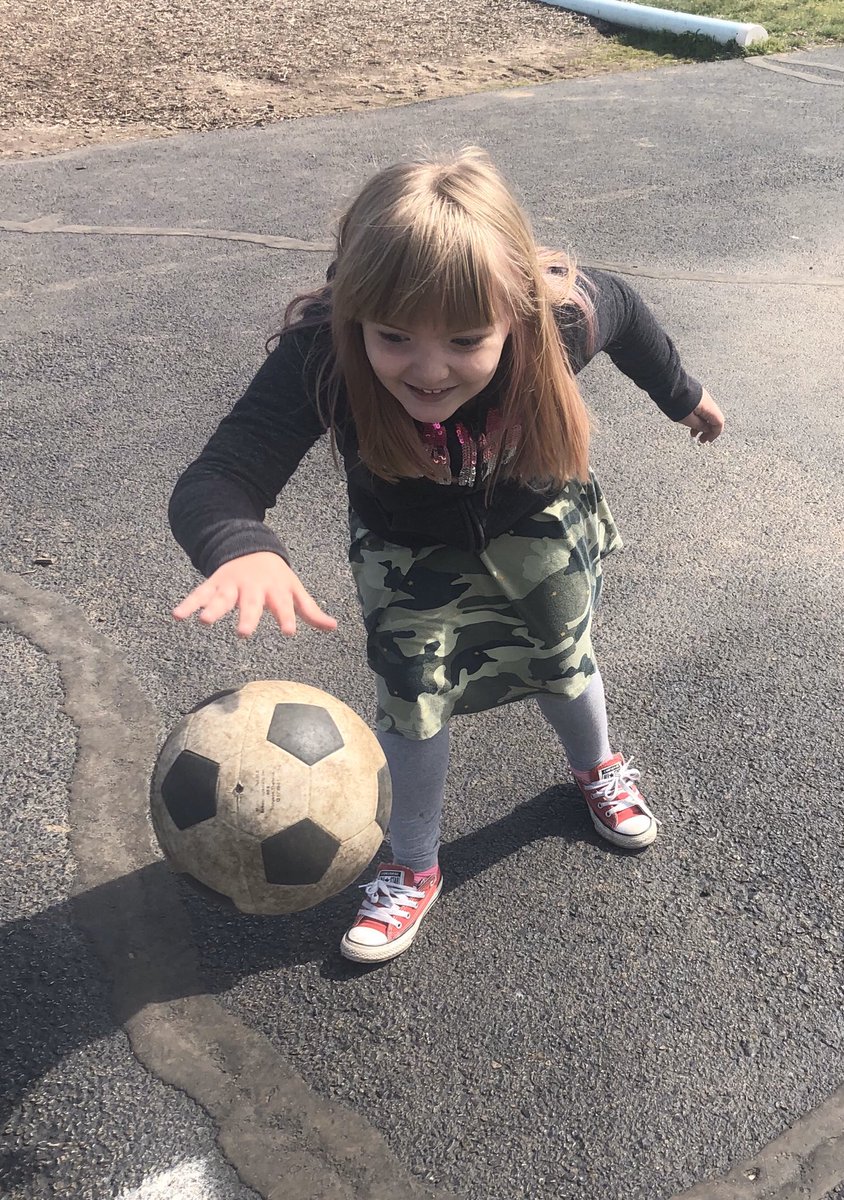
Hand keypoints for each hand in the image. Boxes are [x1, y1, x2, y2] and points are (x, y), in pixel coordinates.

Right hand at [172, 552, 336, 637]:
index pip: (283, 606)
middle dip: (247, 617)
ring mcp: (231, 586)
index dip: (286, 617)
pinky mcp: (214, 584)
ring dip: (213, 608)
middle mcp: (252, 588)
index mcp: (275, 590)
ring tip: (204, 621)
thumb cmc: (276, 576)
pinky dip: (189, 603)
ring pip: (222, 598)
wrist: (250, 546)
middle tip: (243, 633)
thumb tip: (333, 627)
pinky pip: (199, 594)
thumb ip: (310, 611)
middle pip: (250, 604)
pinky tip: (177, 615)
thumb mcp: (295, 589)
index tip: (288, 631)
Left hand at [679, 389, 724, 443]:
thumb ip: (699, 426)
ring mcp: (702, 396)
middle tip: (700, 440)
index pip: (719, 422)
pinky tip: (690, 422)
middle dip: (707, 430)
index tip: (708, 440)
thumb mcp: (688, 420)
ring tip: (692, 434)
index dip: (715, 434)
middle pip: (713, 418)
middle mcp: (708, 401)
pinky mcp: (695, 394)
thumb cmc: (676, 403)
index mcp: (709, 407)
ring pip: (706, 414)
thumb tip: (706, 429)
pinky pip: (701, 408)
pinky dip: (698, 417)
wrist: (667, 386)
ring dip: (701, 425)